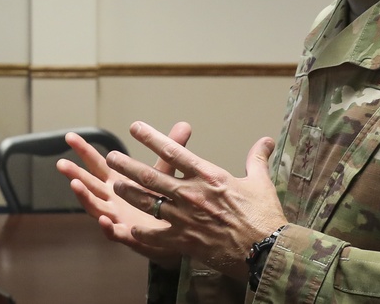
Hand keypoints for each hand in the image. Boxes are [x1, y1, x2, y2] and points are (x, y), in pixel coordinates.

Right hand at [56, 122, 191, 268]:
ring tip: (75, 185)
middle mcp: (112, 199)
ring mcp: (116, 217)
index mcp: (117, 182)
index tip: (70, 137)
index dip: (84, 151)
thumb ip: (170, 150)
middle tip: (61, 163)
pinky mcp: (128, 235)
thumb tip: (184, 124)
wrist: (177, 232)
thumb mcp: (164, 173)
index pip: (97, 163)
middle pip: (89, 184)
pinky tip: (104, 220)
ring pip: (95, 207)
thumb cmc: (163, 201)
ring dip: (84, 197)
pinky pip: (114, 233)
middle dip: (75, 174)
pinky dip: (107, 227)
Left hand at [106, 121, 285, 279]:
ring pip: (147, 203)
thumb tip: (266, 140)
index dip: (152, 138)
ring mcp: (185, 218)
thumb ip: (257, 159)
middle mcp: (191, 194)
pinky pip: (155, 236)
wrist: (267, 252)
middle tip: (112, 157)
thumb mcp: (261, 182)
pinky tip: (129, 227)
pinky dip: (141, 232)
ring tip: (115, 186)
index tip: (135, 127)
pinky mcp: (184, 241)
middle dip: (128, 165)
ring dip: (129, 193)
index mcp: (208, 176)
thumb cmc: (264, 216)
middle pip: (151, 176)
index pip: (174, 151)